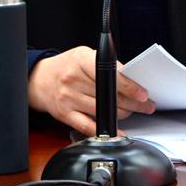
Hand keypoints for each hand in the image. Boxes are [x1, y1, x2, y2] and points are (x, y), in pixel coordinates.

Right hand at [28, 46, 155, 135]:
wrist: (39, 79)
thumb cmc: (66, 67)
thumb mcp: (83, 55)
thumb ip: (105, 65)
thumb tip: (130, 78)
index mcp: (80, 60)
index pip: (109, 74)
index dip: (129, 85)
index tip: (142, 93)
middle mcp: (72, 79)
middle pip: (109, 95)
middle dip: (133, 102)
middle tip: (146, 104)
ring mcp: (68, 98)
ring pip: (103, 110)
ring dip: (124, 113)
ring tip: (133, 111)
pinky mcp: (65, 114)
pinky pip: (89, 126)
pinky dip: (106, 130)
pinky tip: (118, 130)